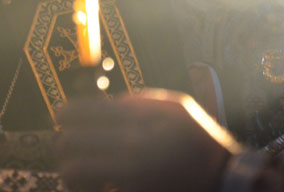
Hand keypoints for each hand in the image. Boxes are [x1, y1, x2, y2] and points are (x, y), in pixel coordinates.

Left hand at [56, 90, 234, 191]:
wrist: (223, 182)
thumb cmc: (198, 140)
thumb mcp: (176, 107)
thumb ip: (139, 100)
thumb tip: (105, 101)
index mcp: (141, 123)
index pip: (85, 114)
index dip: (65, 113)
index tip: (60, 115)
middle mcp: (131, 151)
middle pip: (70, 142)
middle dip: (63, 140)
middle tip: (67, 140)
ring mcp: (129, 180)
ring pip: (73, 171)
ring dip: (69, 166)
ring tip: (75, 164)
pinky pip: (92, 191)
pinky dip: (88, 186)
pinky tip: (96, 182)